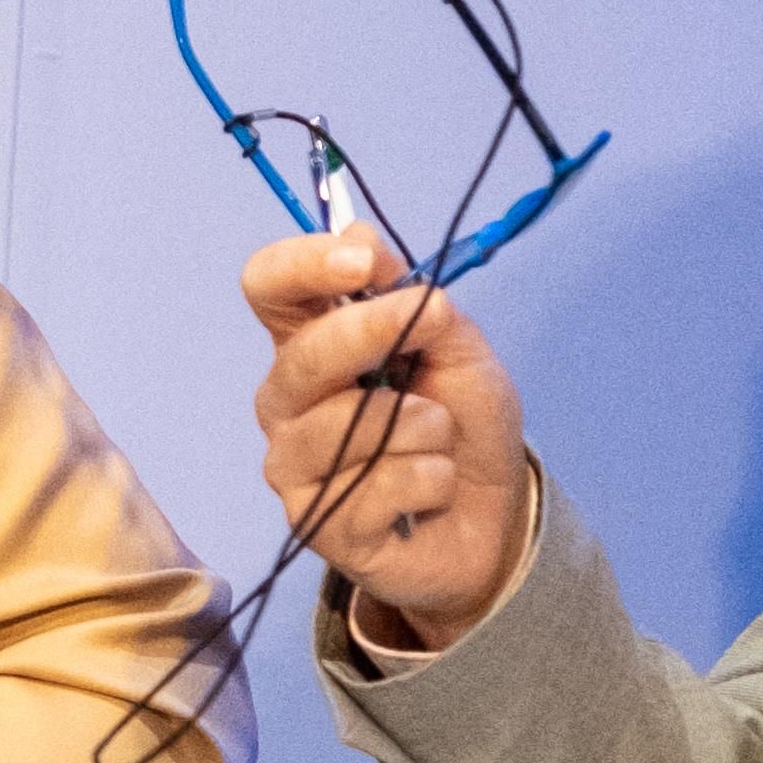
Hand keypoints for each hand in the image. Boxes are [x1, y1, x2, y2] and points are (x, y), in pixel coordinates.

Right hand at [245, 224, 534, 639]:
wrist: (493, 515)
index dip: (303, 265)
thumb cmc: (463, 423)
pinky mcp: (316, 525)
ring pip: (344, 429)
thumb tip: (360, 237)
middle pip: (301, 359)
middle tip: (435, 321)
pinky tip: (432, 487)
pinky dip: (428, 478)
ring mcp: (293, 467)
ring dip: (421, 424)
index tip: (364, 261)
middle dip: (371, 333)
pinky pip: (377, 487)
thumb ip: (414, 299)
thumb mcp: (459, 348)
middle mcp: (287, 402)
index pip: (269, 288)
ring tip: (442, 436)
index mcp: (311, 343)